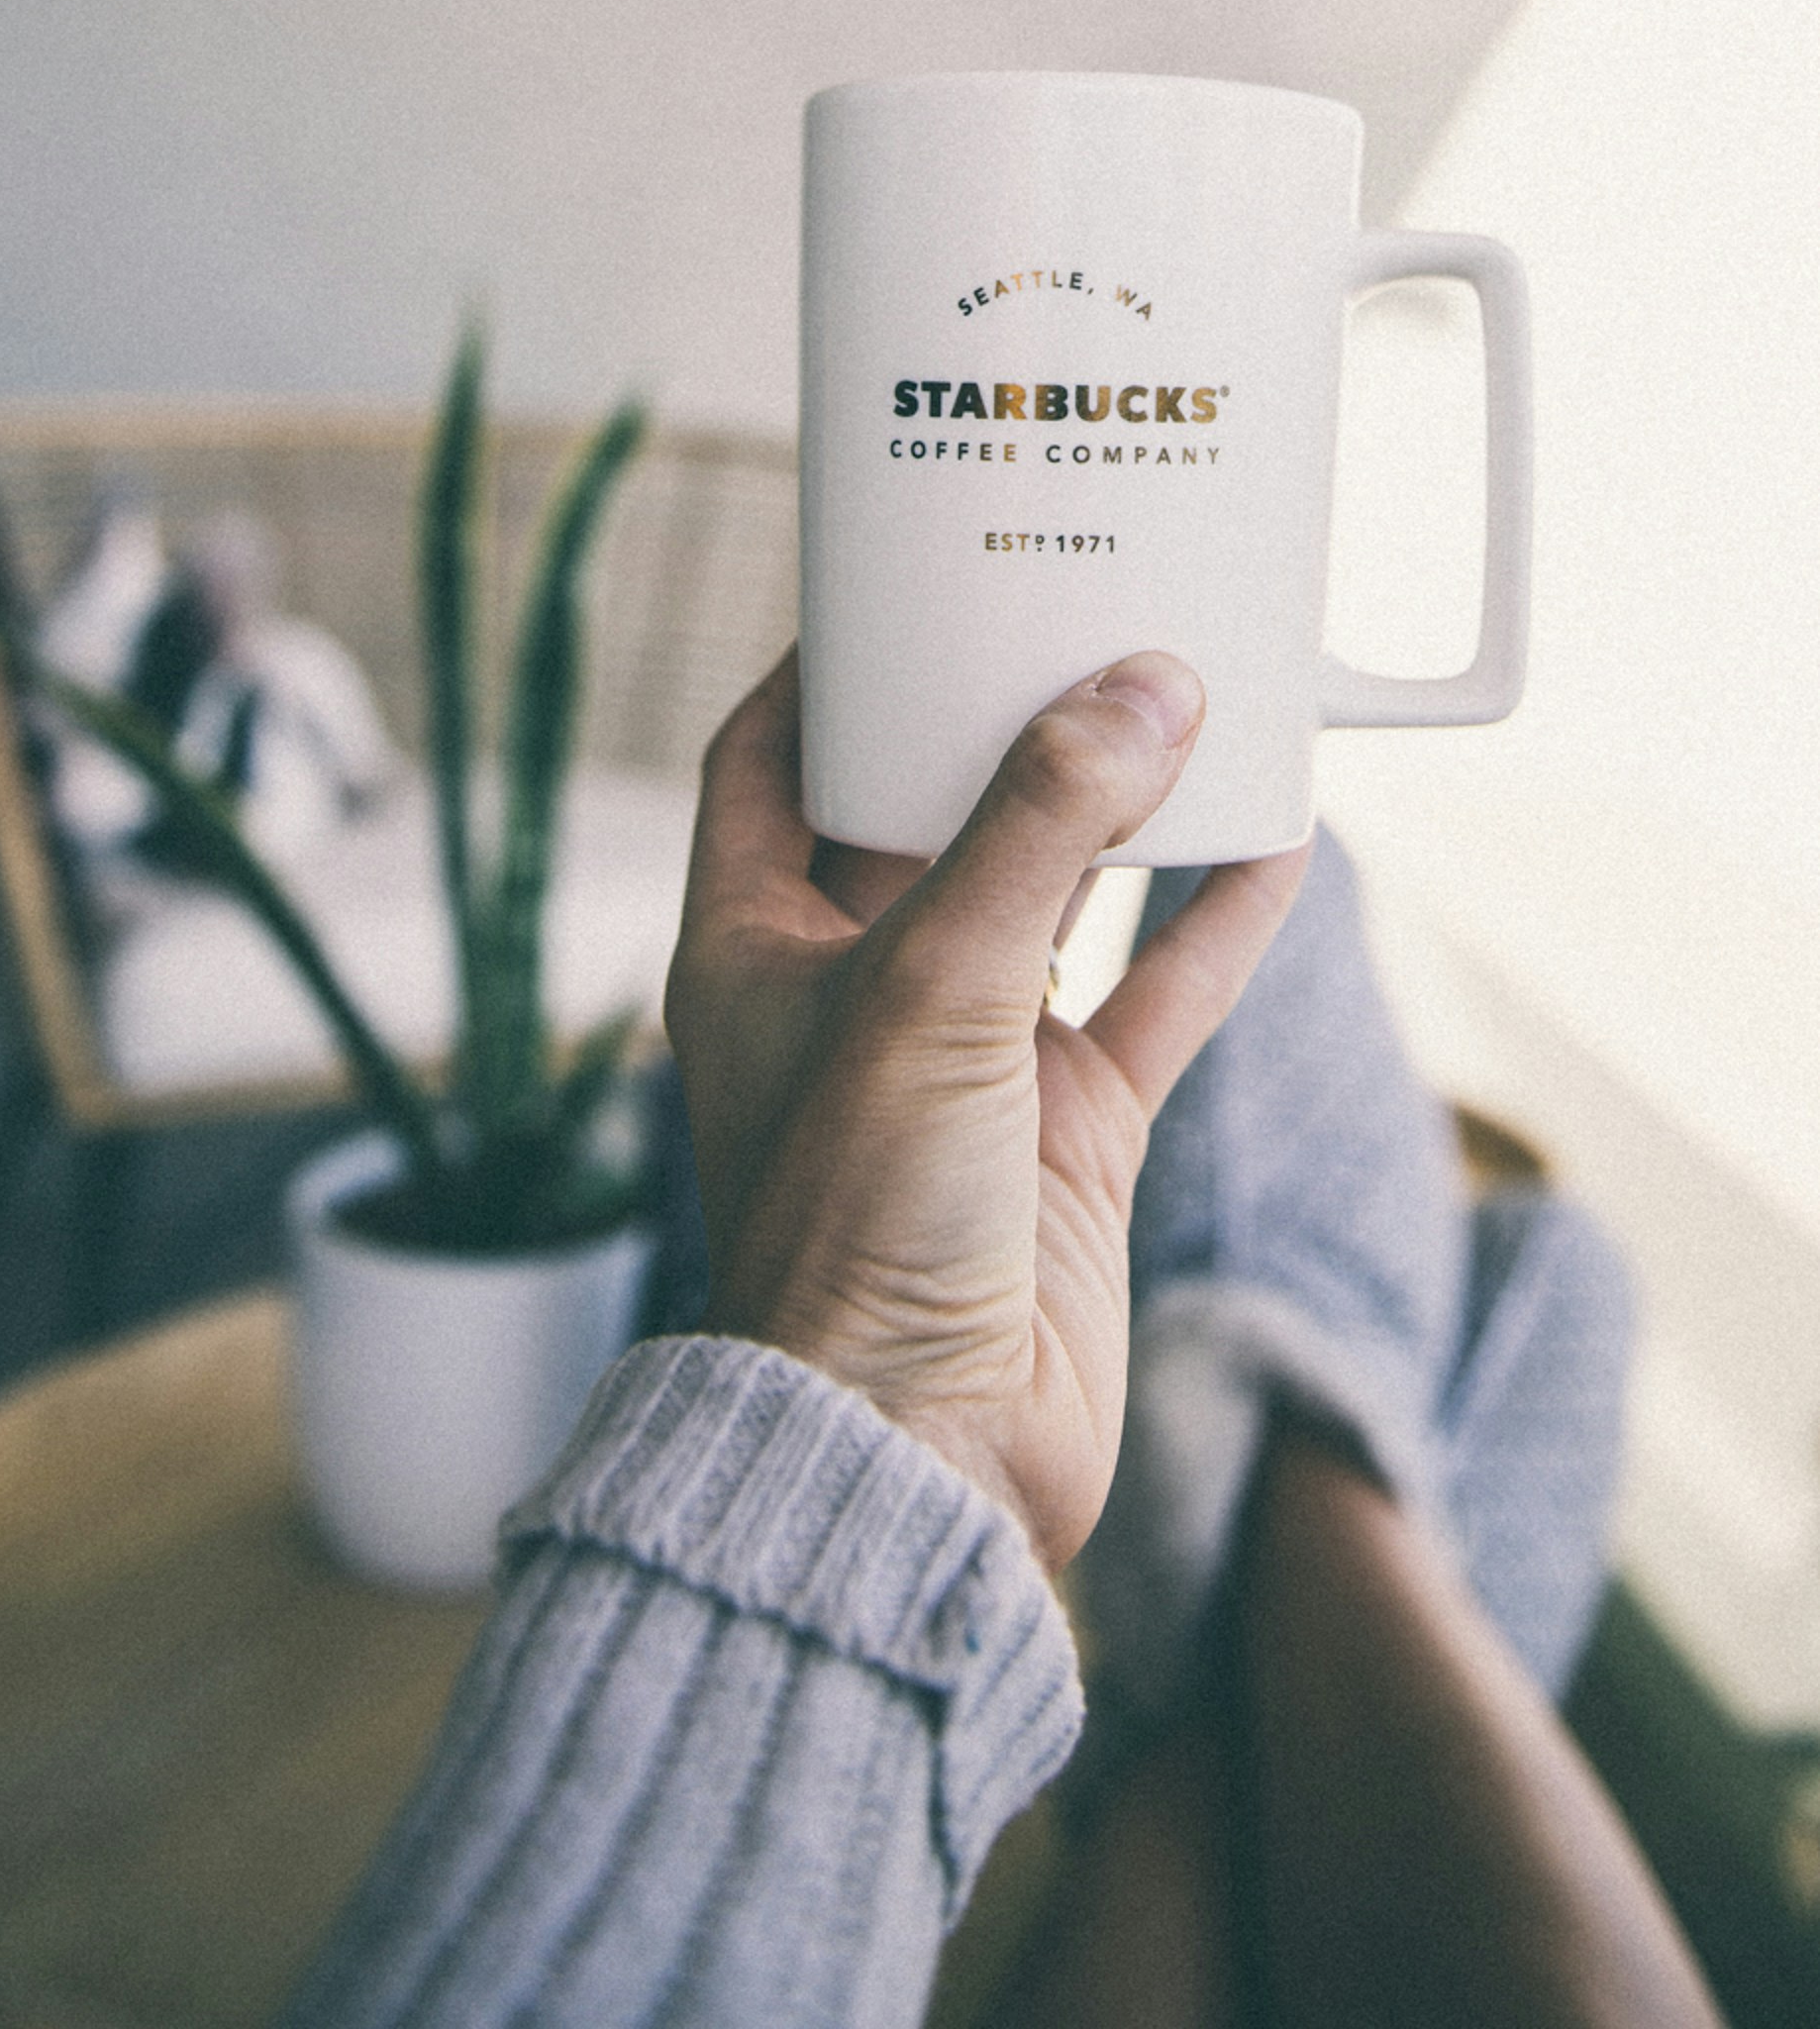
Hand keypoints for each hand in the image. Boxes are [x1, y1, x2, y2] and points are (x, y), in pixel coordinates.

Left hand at [664, 649, 1308, 1568]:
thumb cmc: (855, 1227)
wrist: (920, 1454)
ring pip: (1057, 893)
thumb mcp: (932, 988)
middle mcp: (855, 989)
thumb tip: (1147, 686)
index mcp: (754, 943)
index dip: (828, 668)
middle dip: (1001, 718)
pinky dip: (1213, 923)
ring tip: (1194, 695)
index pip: (769, 760)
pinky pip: (1155, 997)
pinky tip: (1279, 842)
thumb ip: (1040, 831)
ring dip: (1123, 808)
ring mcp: (970, 1061)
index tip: (912, 581)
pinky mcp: (1068, 1134)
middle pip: (928, 809)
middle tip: (1081, 608)